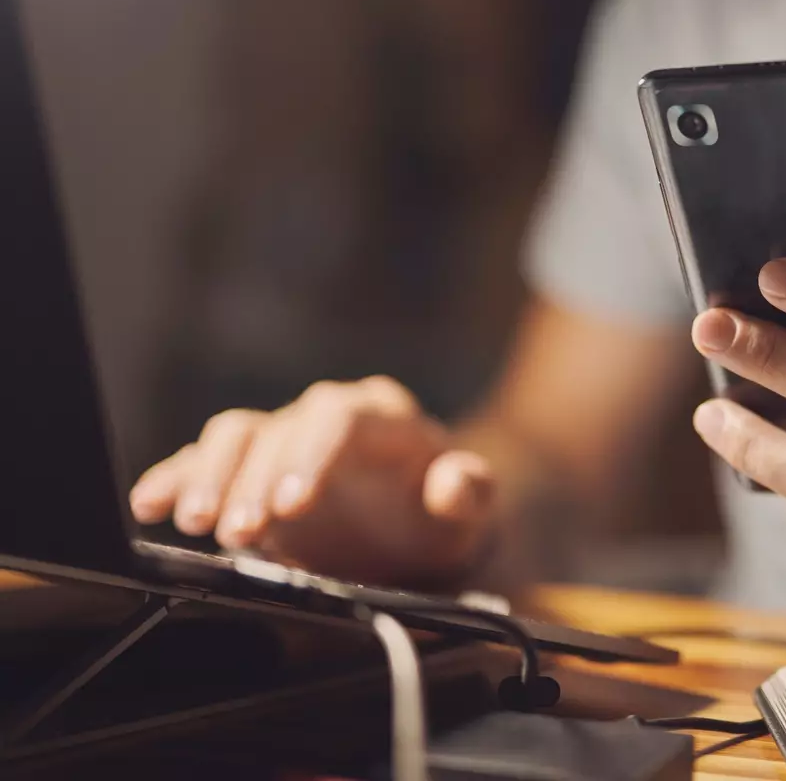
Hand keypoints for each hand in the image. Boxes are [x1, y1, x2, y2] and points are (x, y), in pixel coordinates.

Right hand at [129, 376, 497, 586]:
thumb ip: (469, 494)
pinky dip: (175, 479)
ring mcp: (283, 441)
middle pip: (278, 429)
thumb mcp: (470, 513)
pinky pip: (204, 462)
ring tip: (197, 525)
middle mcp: (326, 418)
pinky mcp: (250, 470)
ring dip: (210, 476)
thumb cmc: (443, 517)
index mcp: (382, 417)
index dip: (310, 455)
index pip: (339, 417)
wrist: (420, 530)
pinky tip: (150, 503)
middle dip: (252, 479)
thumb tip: (453, 483)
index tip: (291, 504)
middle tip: (239, 533)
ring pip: (236, 436)